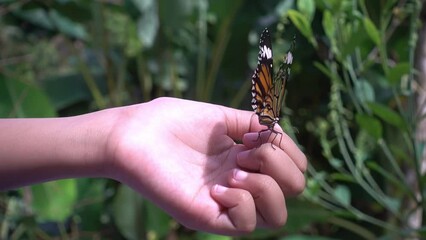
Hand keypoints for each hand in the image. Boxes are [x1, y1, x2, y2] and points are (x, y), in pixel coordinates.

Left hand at [105, 97, 306, 234]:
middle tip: (243, 152)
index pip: (293, 167)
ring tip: (233, 171)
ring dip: (266, 185)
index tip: (252, 133)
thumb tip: (278, 135)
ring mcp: (226, 202)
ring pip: (277, 214)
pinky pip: (247, 224)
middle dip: (280, 164)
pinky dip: (241, 201)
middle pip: (294, 190)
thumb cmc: (170, 122)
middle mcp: (241, 182)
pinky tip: (217, 186)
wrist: (132, 134)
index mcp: (244, 159)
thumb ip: (254, 124)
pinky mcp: (207, 216)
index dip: (287, 149)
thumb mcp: (220, 117)